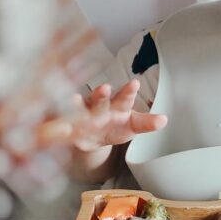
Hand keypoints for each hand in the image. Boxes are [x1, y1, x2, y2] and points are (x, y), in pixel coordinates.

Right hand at [39, 80, 167, 153]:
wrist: (92, 136)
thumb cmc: (115, 125)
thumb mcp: (132, 125)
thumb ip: (147, 122)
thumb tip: (165, 119)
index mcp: (118, 106)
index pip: (125, 97)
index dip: (129, 91)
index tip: (135, 83)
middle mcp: (99, 107)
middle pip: (100, 99)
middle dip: (102, 94)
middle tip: (104, 88)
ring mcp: (82, 115)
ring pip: (79, 108)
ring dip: (77, 104)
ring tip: (74, 100)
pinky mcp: (69, 128)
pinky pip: (62, 124)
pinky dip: (58, 124)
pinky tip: (55, 124)